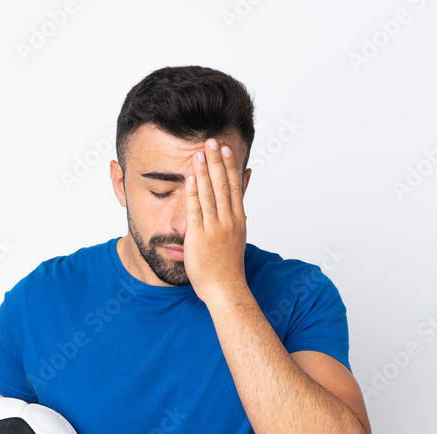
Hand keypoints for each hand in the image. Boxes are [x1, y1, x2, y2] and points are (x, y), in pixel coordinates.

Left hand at [184, 138, 248, 305]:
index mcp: (238, 219)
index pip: (234, 186)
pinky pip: (196, 210)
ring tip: (199, 152)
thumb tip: (244, 186)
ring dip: (204, 171)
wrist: (225, 288)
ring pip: (209, 194)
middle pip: (222, 185)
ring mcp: (214, 228)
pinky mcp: (200, 236)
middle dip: (216, 161)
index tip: (224, 148)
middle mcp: (228, 220)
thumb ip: (238, 208)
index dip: (228, 165)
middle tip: (211, 140)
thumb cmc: (228, 264)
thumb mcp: (238, 233)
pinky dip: (194, 193)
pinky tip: (191, 178)